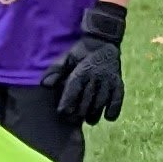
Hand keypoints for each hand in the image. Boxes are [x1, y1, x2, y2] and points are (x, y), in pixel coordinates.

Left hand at [53, 1, 125, 127]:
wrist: (103, 41)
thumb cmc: (81, 52)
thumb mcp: (67, 57)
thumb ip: (56, 71)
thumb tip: (43, 85)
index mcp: (82, 70)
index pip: (73, 90)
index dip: (67, 103)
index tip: (62, 112)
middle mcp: (96, 76)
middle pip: (87, 100)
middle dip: (79, 112)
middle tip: (74, 119)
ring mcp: (109, 80)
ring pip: (101, 102)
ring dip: (94, 114)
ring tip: (89, 120)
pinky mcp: (119, 83)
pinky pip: (117, 100)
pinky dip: (113, 110)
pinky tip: (107, 116)